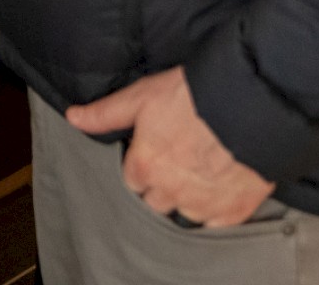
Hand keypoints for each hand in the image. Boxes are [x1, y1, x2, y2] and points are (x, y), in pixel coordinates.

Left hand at [67, 67, 274, 226]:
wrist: (245, 103)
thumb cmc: (191, 96)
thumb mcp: (140, 96)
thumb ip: (105, 113)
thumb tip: (74, 117)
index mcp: (145, 167)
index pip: (132, 180)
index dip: (141, 164)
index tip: (152, 152)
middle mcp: (172, 192)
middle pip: (156, 202)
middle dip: (160, 185)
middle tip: (174, 161)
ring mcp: (204, 205)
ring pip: (185, 214)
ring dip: (186, 198)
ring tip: (197, 171)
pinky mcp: (235, 210)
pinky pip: (215, 223)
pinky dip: (214, 209)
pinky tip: (217, 186)